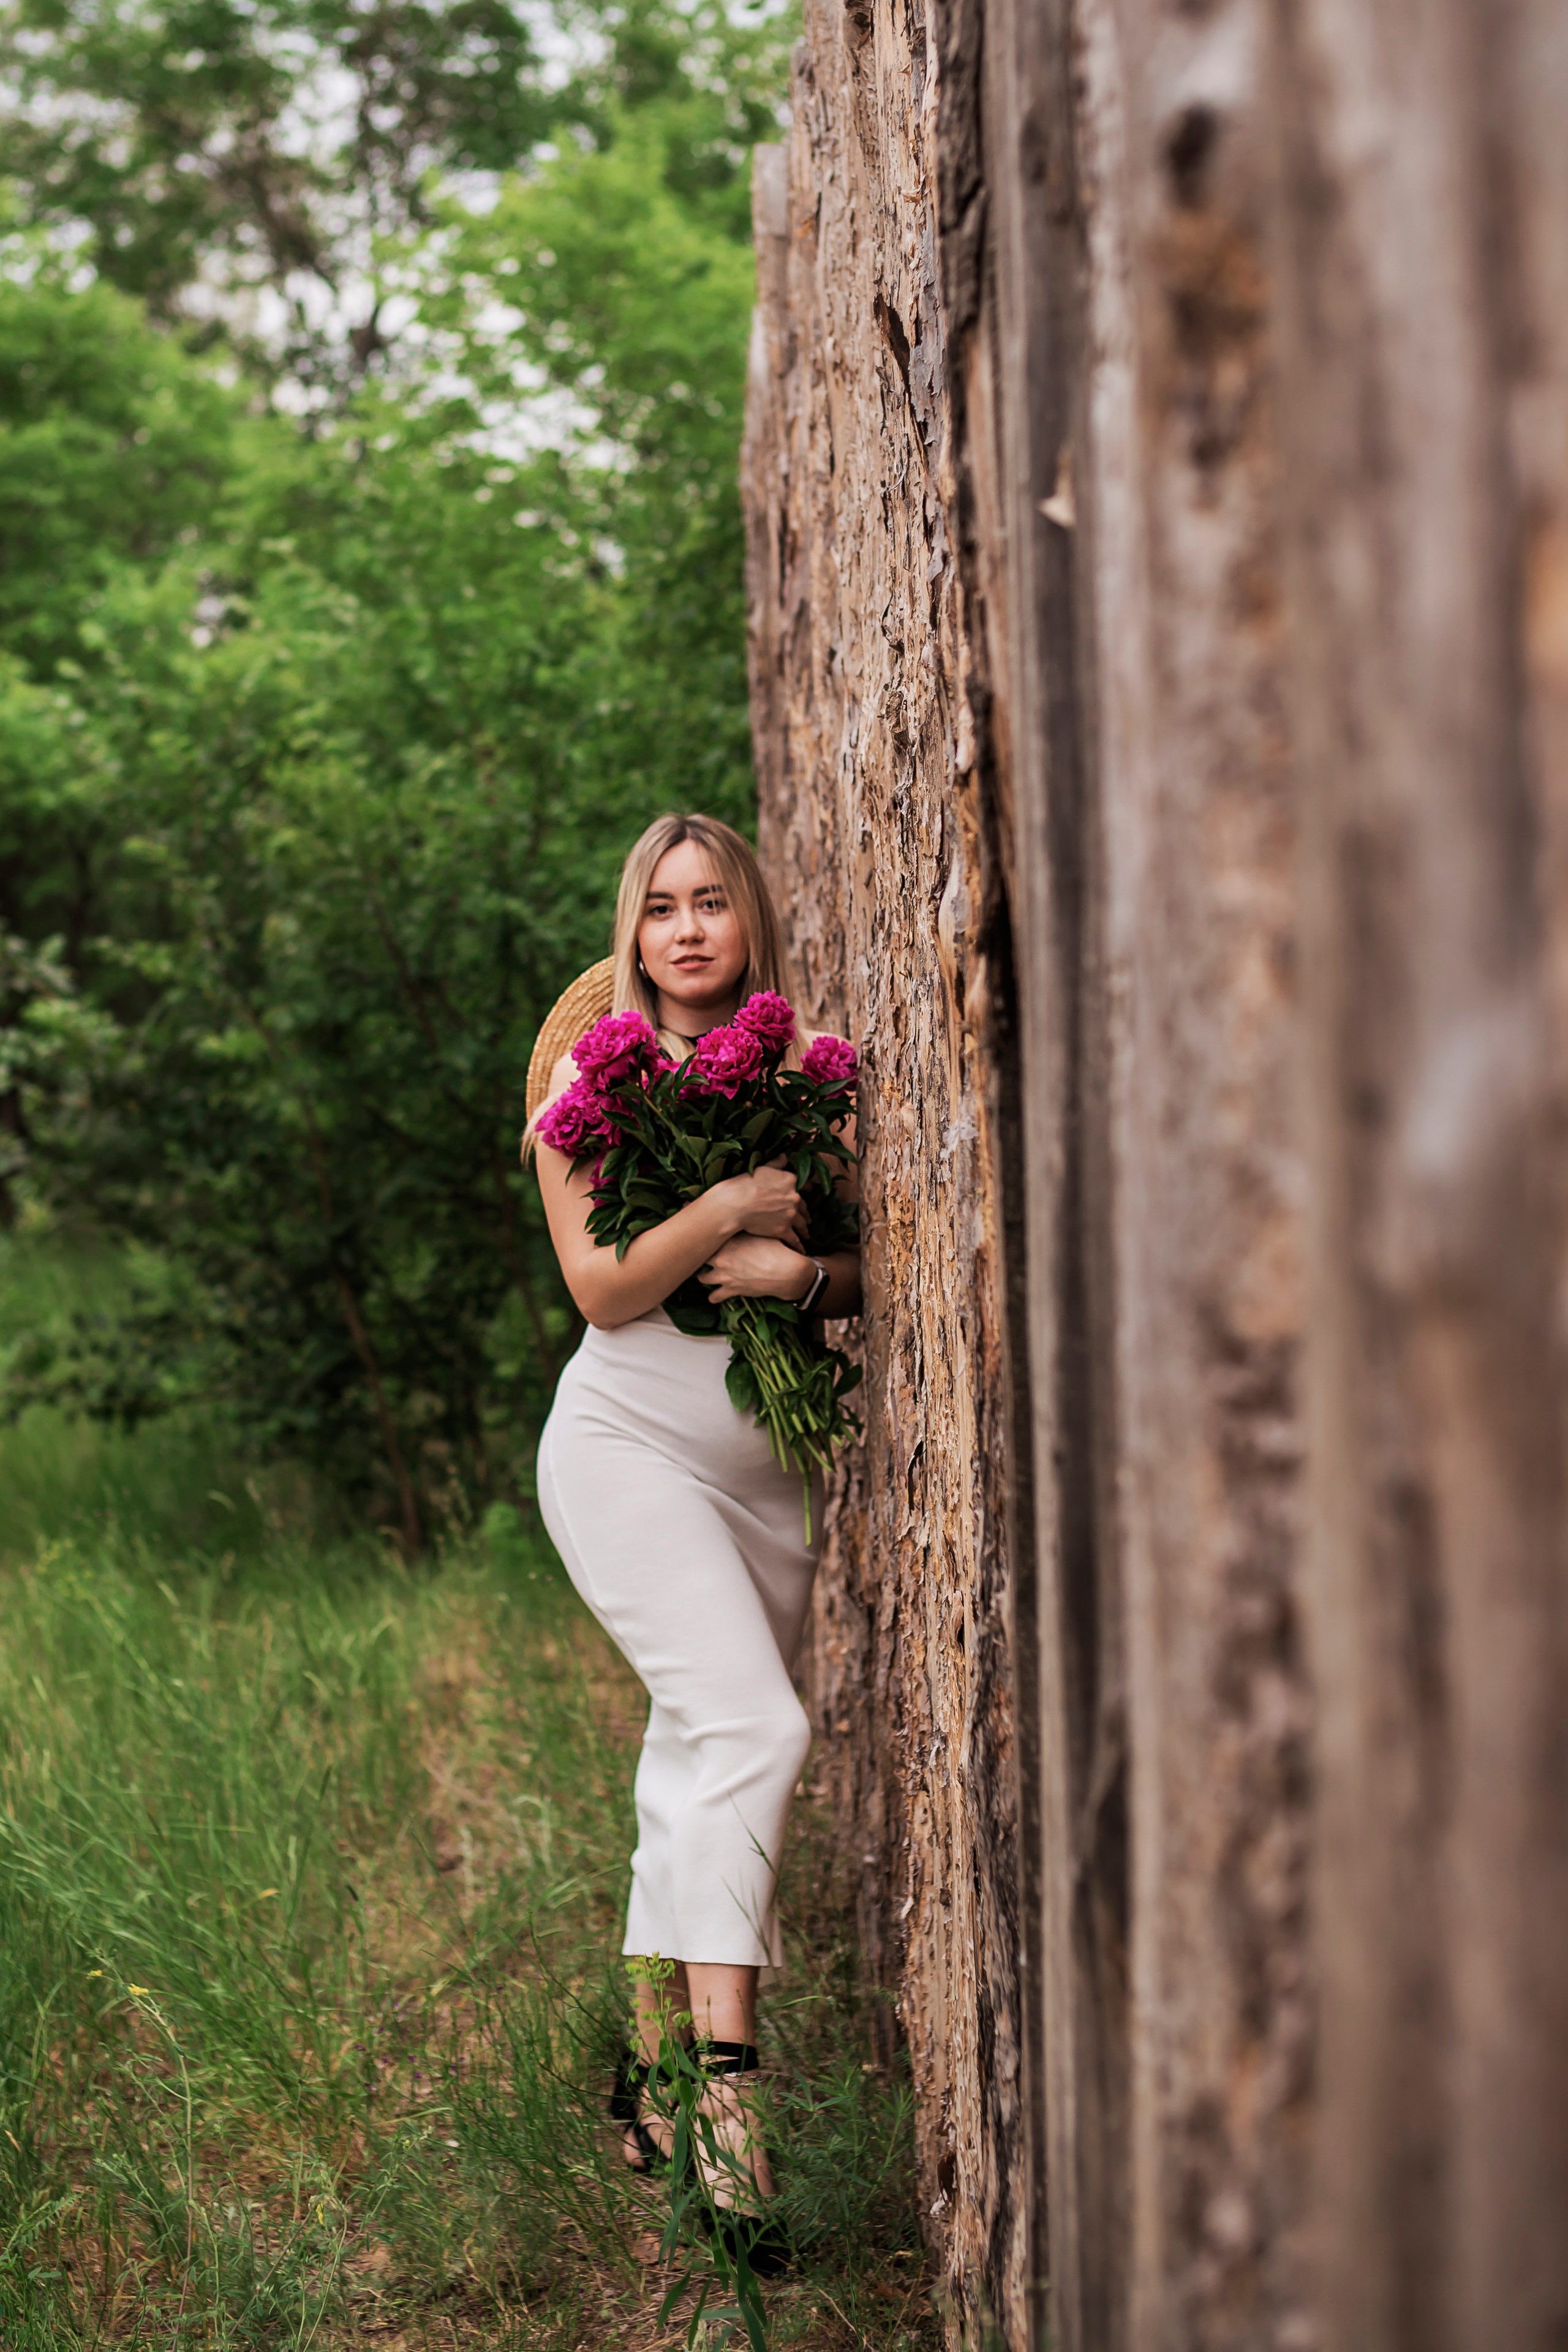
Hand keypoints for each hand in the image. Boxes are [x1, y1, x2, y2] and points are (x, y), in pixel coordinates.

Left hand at [697, 1236, 815, 1304]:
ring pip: (702, 1278)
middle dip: (699, 1256)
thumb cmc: (776, 1249)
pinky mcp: (731, 1290)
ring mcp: (724, 1276)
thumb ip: (745, 1229)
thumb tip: (740, 1221)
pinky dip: (714, 1297)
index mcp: (727, 1242)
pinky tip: (713, 1295)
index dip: (700, 1233)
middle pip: (700, 1257)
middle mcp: (721, 1258)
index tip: (695, 1232)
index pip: (706, 1236)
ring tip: (704, 1275)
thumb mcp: (759, 1233)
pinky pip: (715, 1297)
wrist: (785, 1271)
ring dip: (703, 1277)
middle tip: (698, 1254)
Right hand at [714, 1160, 807, 1245]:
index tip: (810, 1192)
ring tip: (806, 1233)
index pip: (806, 1184)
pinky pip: (795, 1239)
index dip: (809, 1189)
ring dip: (805, 1228)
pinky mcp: (783, 1230)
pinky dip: (799, 1245)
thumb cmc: (746, 1183)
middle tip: (808, 1218)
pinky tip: (802, 1250)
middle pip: (804, 1206)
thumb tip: (785, 1156)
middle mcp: (795, 1198)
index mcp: (791, 1180)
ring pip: (802, 1223)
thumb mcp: (763, 1167)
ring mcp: (790, 1215)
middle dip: (806, 1212)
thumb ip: (777, 1163)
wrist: (737, 1204)